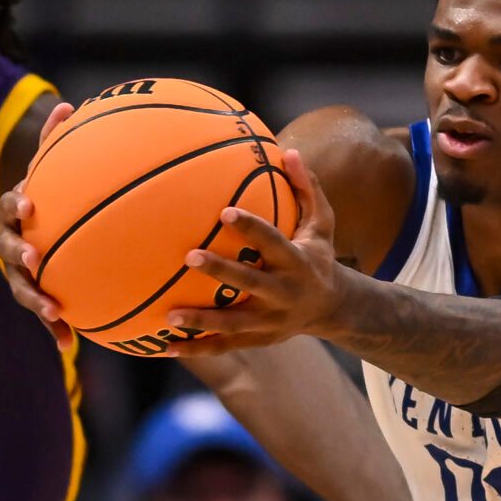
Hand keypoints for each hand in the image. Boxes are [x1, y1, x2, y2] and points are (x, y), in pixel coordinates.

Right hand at [0, 101, 73, 344]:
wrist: (39, 232)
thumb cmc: (50, 198)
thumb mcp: (53, 172)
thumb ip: (57, 142)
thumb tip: (68, 105)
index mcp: (15, 213)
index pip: (11, 206)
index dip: (18, 205)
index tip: (30, 205)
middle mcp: (10, 243)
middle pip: (8, 249)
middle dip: (20, 255)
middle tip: (34, 258)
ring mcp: (18, 273)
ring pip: (21, 288)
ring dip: (36, 300)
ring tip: (55, 312)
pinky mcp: (33, 295)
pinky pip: (43, 314)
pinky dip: (55, 330)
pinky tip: (69, 347)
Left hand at [161, 147, 348, 355]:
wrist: (335, 309)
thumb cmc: (318, 257)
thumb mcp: (323, 225)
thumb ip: (307, 190)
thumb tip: (289, 152)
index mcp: (298, 262)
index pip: (274, 243)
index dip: (252, 229)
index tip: (226, 212)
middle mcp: (285, 293)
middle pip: (251, 283)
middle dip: (223, 272)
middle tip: (190, 256)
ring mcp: (271, 321)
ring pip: (234, 323)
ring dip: (203, 321)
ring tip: (170, 315)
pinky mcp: (260, 340)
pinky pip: (226, 346)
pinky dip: (197, 348)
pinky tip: (166, 346)